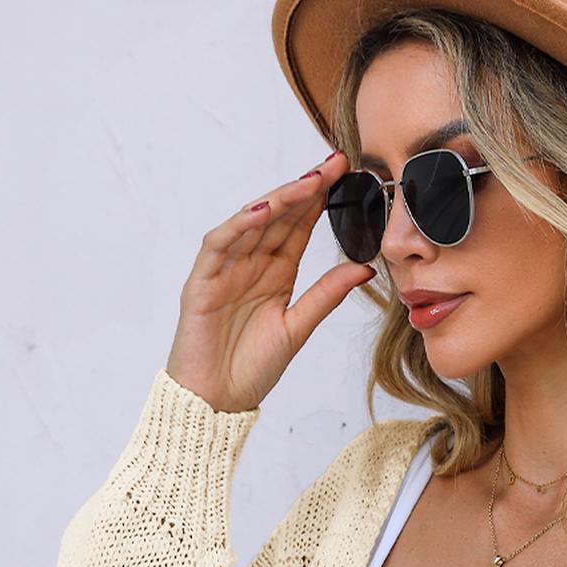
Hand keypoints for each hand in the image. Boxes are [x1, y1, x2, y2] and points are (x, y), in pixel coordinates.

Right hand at [166, 151, 375, 413]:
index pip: (299, 226)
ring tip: (306, 183)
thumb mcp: (298, 328)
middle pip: (278, 216)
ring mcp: (224, 269)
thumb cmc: (251, 368)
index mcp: (276, 273)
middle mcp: (250, 264)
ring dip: (277, 200)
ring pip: (251, 223)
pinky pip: (219, 245)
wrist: (216, 402)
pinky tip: (261, 210)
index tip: (347, 174)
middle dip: (305, 188)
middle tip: (334, 164)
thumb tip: (365, 268)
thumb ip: (326, 296)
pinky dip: (238, 226)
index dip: (320, 199)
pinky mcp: (201, 282)